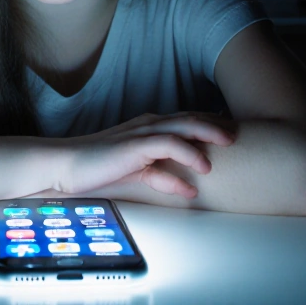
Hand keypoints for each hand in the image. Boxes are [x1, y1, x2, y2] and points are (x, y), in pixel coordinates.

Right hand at [54, 112, 237, 198]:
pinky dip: (187, 156)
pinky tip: (200, 171)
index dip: (210, 123)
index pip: (186, 120)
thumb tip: (187, 187)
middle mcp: (148, 125)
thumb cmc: (98, 169)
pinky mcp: (134, 146)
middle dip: (217, 124)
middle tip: (239, 133)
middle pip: (190, 117)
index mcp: (148, 127)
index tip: (231, 130)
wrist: (65, 166)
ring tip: (229, 144)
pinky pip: (167, 146)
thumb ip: (161, 174)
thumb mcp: (137, 172)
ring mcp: (141, 133)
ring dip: (208, 133)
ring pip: (183, 126)